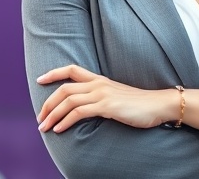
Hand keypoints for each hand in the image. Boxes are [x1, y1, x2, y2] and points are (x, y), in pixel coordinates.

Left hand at [36, 65, 175, 132]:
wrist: (159, 104)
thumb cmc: (140, 104)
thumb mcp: (117, 96)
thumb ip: (101, 98)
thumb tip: (87, 107)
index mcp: (100, 79)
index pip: (72, 69)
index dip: (54, 73)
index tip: (39, 80)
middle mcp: (98, 84)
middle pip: (64, 89)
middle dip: (48, 104)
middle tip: (40, 118)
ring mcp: (102, 94)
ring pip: (68, 101)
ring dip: (53, 115)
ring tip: (44, 127)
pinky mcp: (107, 106)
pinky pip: (79, 112)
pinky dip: (65, 121)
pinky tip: (59, 129)